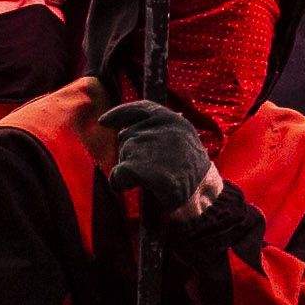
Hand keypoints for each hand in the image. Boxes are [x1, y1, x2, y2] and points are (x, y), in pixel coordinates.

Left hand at [107, 102, 216, 224]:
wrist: (201, 196)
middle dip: (130, 153)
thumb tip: (129, 128)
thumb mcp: (185, 140)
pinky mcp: (137, 167)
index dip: (119, 114)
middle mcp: (159, 128)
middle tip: (151, 169)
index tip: (103, 121)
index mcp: (172, 120)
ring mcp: (147, 146)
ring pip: (122, 155)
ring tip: (151, 180)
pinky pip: (117, 174)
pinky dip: (120, 183)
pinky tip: (133, 188)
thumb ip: (161, 131)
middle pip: (127, 136)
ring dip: (129, 169)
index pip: (140, 108)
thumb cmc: (193, 173)